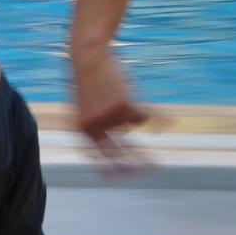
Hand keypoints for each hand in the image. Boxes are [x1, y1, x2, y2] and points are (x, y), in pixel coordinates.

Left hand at [71, 46, 156, 179]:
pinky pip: (142, 116)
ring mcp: (108, 117)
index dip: (109, 169)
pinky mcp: (123, 105)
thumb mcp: (84, 106)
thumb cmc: (86, 80)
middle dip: (139, 161)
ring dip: (130, 112)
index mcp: (80, 129)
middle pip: (119, 152)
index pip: (96, 156)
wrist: (87, 56)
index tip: (120, 178)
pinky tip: (132, 94)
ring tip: (118, 94)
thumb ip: (94, 126)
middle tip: (155, 166)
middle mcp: (93, 126)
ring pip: (133, 125)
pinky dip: (148, 112)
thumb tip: (112, 150)